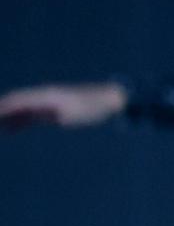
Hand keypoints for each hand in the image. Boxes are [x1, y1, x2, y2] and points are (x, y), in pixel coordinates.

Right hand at [0, 83, 125, 130]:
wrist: (111, 100)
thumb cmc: (92, 108)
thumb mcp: (71, 114)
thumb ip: (47, 113)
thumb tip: (28, 111)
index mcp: (46, 95)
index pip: (17, 100)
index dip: (2, 107)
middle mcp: (44, 96)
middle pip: (15, 103)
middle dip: (1, 111)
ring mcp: (48, 102)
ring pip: (21, 110)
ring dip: (6, 117)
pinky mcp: (53, 110)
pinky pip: (31, 115)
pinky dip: (18, 121)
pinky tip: (10, 130)